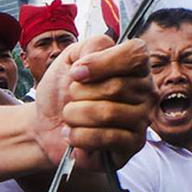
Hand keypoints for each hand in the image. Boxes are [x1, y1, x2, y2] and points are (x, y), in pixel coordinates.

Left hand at [34, 35, 154, 171]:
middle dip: (79, 93)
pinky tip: (72, 134)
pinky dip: (79, 136)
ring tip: (69, 117)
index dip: (102, 62)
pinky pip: (107, 138)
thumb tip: (105, 51)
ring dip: (75, 115)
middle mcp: (145, 92)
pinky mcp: (132, 146)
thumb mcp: (70, 58)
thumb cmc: (61, 91)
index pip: (136, 55)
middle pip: (116, 86)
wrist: (45, 125)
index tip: (75, 72)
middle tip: (70, 99)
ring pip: (108, 113)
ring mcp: (141, 120)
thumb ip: (91, 45)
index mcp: (135, 67)